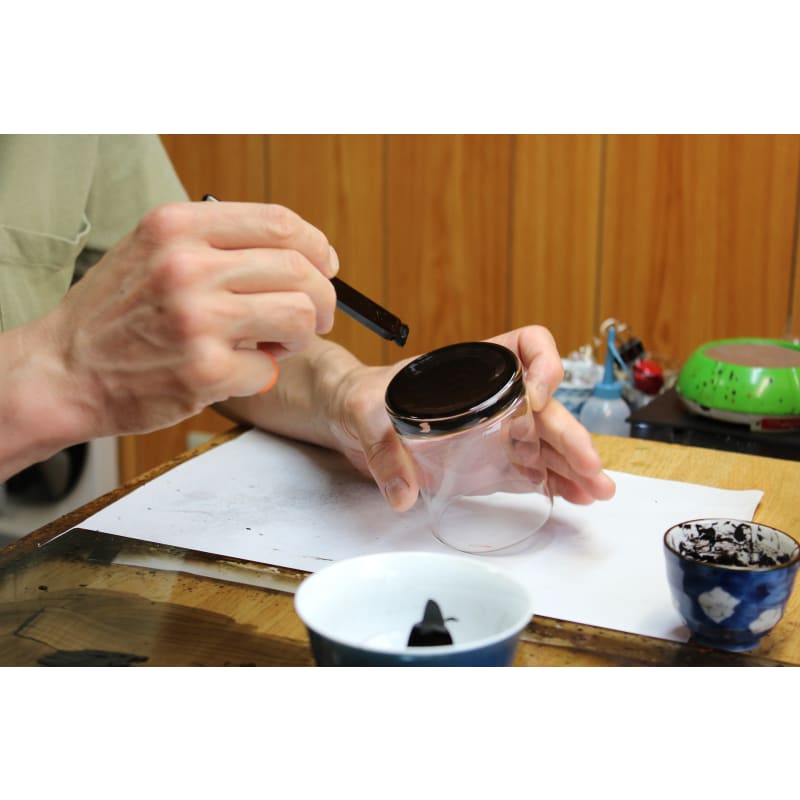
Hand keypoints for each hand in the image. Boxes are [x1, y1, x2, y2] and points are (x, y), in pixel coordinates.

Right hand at [42, 201, 338, 437]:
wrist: (64, 370)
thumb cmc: (116, 314)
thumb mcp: (154, 251)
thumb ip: (218, 242)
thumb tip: (299, 252)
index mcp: (177, 227)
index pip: (279, 222)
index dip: (316, 245)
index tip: (326, 265)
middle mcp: (188, 266)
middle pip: (300, 270)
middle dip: (323, 298)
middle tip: (318, 317)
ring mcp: (197, 320)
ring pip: (299, 317)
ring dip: (302, 335)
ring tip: (279, 343)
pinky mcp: (205, 371)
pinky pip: (270, 368)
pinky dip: (263, 373)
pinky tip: (237, 370)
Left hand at [327, 326, 615, 510]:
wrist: (351, 421)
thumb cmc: (365, 399)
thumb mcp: (364, 413)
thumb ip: (382, 449)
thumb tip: (402, 493)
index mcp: (472, 370)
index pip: (525, 346)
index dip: (542, 363)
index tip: (535, 396)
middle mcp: (494, 399)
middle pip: (547, 407)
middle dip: (570, 435)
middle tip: (589, 466)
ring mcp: (497, 433)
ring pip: (548, 443)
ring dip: (574, 465)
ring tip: (597, 490)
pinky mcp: (492, 465)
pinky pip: (532, 471)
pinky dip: (555, 484)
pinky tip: (575, 497)